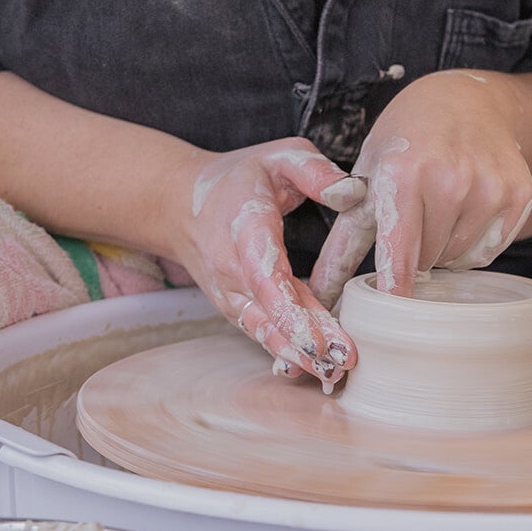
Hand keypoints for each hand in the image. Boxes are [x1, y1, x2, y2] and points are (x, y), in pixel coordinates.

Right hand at [168, 137, 367, 385]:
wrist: (180, 205)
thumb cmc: (239, 178)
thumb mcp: (279, 156)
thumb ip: (315, 171)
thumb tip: (351, 192)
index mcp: (246, 227)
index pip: (265, 275)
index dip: (290, 308)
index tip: (317, 333)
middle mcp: (232, 269)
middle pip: (270, 311)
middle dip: (306, 340)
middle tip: (344, 361)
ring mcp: (230, 293)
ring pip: (265, 329)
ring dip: (297, 354)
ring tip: (334, 374)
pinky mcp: (236, 307)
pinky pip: (261, 332)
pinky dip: (286, 353)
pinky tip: (314, 371)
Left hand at [309, 71, 531, 306]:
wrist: (466, 100)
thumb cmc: (406, 141)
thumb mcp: (368, 176)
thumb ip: (342, 241)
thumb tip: (319, 295)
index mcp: (403, 172)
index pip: (399, 250)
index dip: (395, 288)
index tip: (392, 317)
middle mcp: (449, 179)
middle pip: (427, 260)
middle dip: (415, 252)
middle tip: (414, 218)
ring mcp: (488, 186)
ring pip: (458, 259)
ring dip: (443, 250)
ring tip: (438, 210)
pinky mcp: (518, 193)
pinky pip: (488, 251)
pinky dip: (473, 244)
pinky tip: (466, 210)